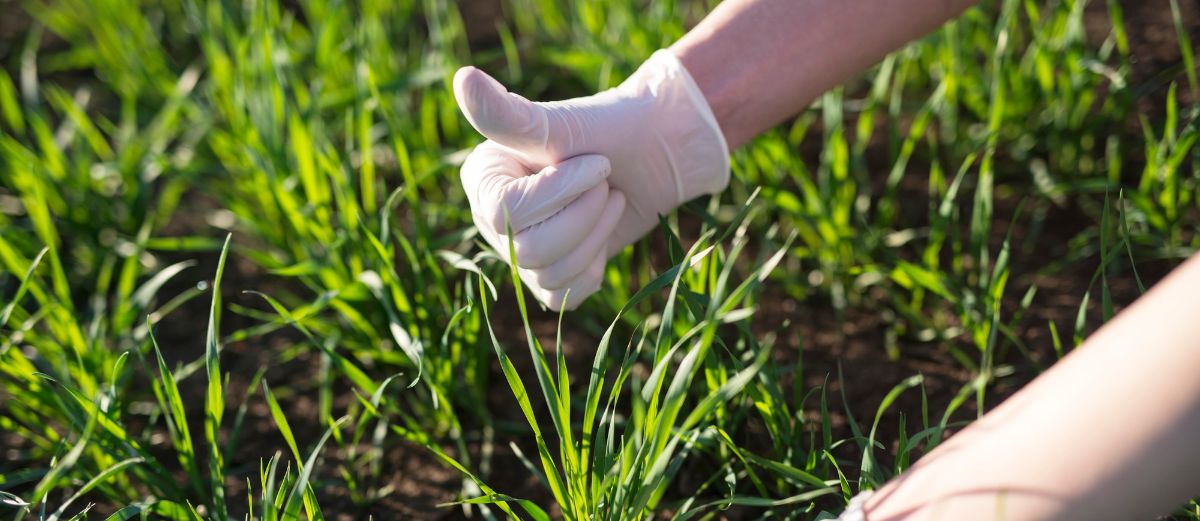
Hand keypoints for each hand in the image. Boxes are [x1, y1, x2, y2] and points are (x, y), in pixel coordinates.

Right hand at [454, 50, 728, 309]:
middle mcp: (491, 219)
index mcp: (483, 179)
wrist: (657, 154)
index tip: (598, 163)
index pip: (508, 211)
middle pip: (529, 251)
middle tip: (606, 181)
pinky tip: (603, 234)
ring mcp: (519, 251)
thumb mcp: (561, 123)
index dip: (561, 193)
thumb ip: (509, 114)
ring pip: (549, 275)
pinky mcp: (550, 276)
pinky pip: (562, 297)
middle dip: (585, 214)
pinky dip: (592, 269)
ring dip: (596, 236)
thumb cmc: (609, 129)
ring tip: (609, 198)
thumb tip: (462, 78)